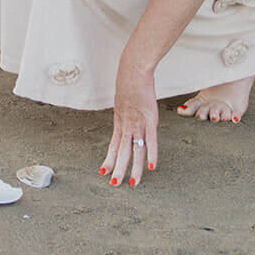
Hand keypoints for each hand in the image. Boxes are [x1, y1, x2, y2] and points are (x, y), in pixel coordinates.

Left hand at [101, 55, 158, 187]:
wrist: (134, 69)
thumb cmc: (129, 83)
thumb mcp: (123, 101)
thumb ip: (125, 113)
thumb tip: (125, 118)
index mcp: (120, 121)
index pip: (113, 145)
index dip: (109, 159)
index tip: (103, 172)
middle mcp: (127, 124)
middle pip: (122, 151)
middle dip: (118, 169)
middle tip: (114, 184)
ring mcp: (138, 122)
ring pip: (135, 149)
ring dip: (133, 167)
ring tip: (132, 183)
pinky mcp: (150, 118)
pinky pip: (151, 139)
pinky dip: (151, 153)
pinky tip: (151, 167)